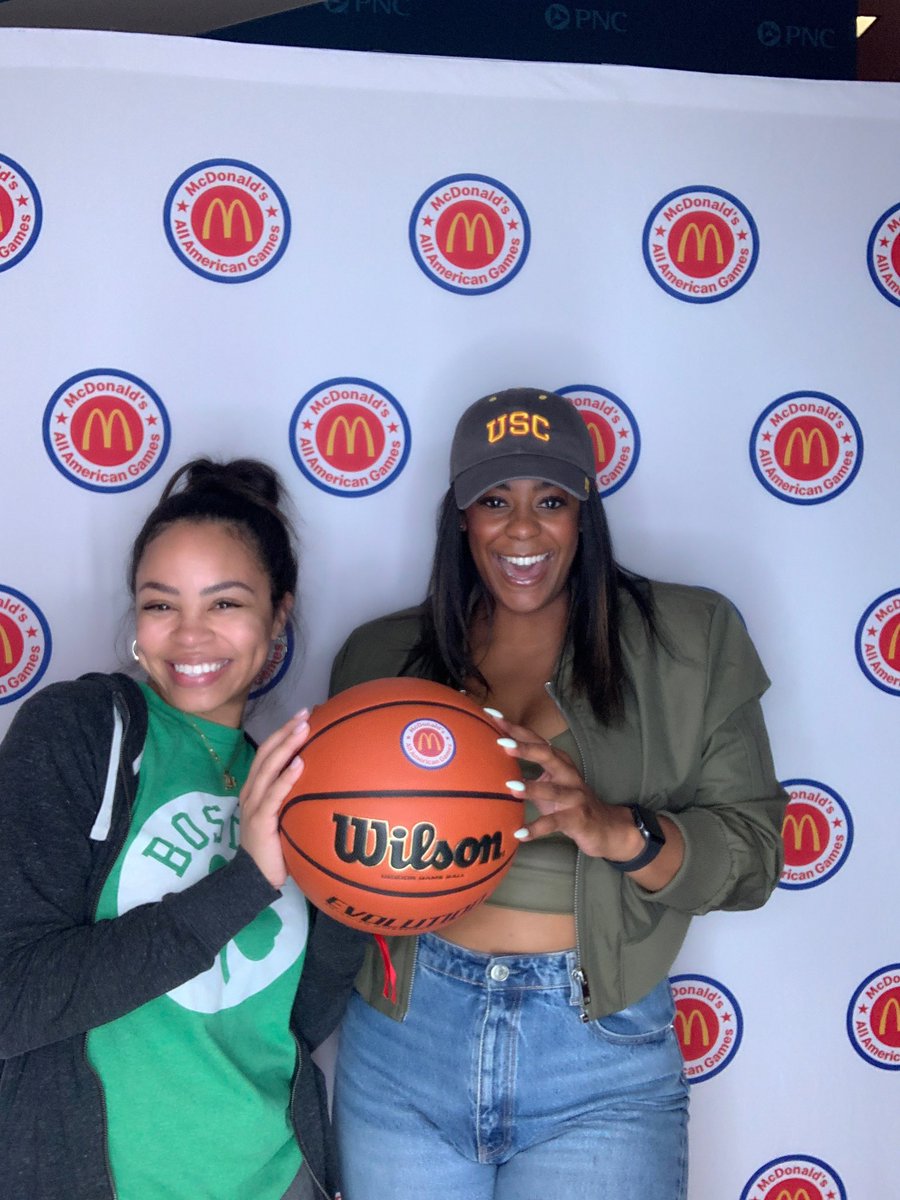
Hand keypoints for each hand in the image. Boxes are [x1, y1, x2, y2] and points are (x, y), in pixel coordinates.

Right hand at [239, 709, 308, 887]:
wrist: (254, 879)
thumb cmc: (275, 849)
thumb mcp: (285, 818)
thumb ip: (296, 799)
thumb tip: (326, 783)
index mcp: (256, 789)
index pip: (267, 753)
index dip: (282, 733)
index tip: (303, 716)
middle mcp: (251, 791)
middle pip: (267, 753)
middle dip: (285, 731)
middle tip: (305, 713)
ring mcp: (253, 804)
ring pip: (268, 767)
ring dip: (286, 745)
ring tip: (303, 728)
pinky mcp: (259, 819)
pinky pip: (274, 794)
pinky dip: (286, 777)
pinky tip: (299, 763)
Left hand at [491, 715, 645, 860]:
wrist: (606, 827)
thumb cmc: (569, 803)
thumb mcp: (548, 785)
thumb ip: (526, 773)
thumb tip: (491, 766)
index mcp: (558, 762)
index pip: (535, 740)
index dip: (515, 729)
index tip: (492, 717)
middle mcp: (568, 774)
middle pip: (547, 755)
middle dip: (526, 748)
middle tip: (502, 743)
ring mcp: (574, 796)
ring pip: (553, 789)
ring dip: (532, 787)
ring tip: (510, 786)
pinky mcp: (577, 818)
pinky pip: (555, 823)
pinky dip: (537, 828)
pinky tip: (520, 833)